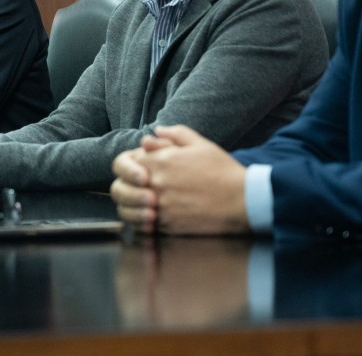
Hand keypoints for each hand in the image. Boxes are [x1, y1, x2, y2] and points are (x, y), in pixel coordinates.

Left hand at [111, 125, 248, 234]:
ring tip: (141, 204)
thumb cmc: (222, 171)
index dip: (129, 166)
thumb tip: (154, 134)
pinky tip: (151, 217)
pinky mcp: (168, 226)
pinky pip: (141, 226)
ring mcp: (159, 207)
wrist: (242, 200)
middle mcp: (155, 184)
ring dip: (129, 206)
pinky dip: (141, 222)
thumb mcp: (200, 143)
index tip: (139, 170)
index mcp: (159, 161)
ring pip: (126, 210)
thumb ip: (174, 134)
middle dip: (123, 186)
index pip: (124, 163)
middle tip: (135, 188)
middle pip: (119, 187)